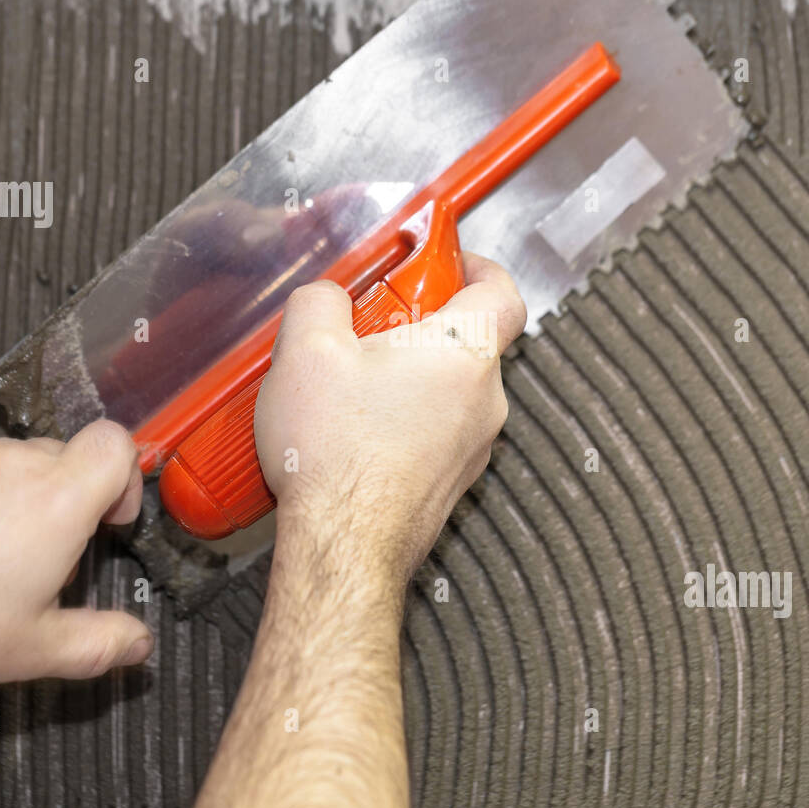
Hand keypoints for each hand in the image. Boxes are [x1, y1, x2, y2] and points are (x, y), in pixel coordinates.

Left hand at [0, 421, 152, 707]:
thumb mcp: (36, 649)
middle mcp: (18, 465)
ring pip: (20, 461)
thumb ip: (102, 643)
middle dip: (72, 501)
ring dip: (23, 498)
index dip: (126, 477)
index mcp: (58, 503)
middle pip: (70, 458)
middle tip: (50, 555)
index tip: (110, 517)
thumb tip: (138, 642)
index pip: (117, 445)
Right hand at [253, 252, 526, 590]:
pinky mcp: (449, 484)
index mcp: (465, 352)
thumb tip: (327, 298)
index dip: (475, 267)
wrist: (341, 545)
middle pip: (466, 341)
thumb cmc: (337, 455)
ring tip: (347, 385)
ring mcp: (472, 448)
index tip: (443, 262)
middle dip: (417, 326)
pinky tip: (351, 430)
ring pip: (448, 391)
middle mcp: (484, 401)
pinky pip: (433, 433)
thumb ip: (321, 300)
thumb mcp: (306, 348)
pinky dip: (402, 421)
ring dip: (406, 378)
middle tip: (366, 327)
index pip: (502, 290)